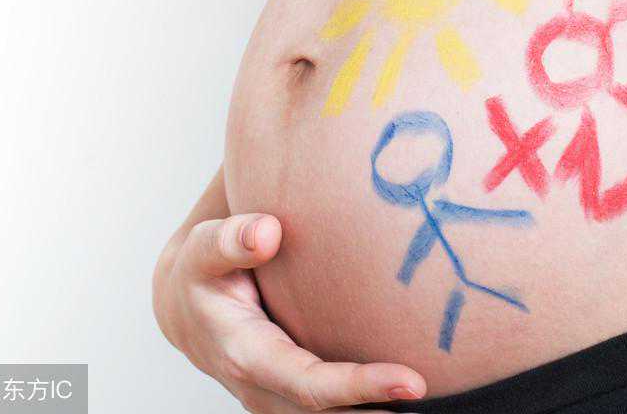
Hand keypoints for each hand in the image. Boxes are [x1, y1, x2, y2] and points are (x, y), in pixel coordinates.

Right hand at [153, 211, 425, 412]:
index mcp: (247, 356)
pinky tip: (409, 397)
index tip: (413, 382)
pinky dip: (369, 408)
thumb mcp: (204, 251)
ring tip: (440, 405)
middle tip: (438, 397)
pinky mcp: (294, 398)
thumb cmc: (203, 273)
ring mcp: (279, 402)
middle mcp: (265, 391)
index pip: (310, 384)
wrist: (186, 307)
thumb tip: (266, 231)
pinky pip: (335, 412)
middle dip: (381, 412)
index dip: (360, 387)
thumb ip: (230, 240)